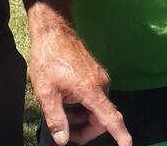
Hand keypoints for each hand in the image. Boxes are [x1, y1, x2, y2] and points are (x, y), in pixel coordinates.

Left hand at [29, 23, 129, 145]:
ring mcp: (99, 78)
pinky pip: (94, 97)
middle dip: (86, 130)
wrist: (53, 31)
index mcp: (91, 90)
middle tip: (65, 133)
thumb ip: (56, 119)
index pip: (111, 119)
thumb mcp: (46, 92)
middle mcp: (101, 84)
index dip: (121, 135)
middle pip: (102, 118)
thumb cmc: (48, 58)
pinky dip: (82, 106)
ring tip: (61, 113)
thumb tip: (63, 140)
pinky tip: (66, 101)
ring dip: (82, 117)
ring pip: (96, 108)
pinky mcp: (95, 74)